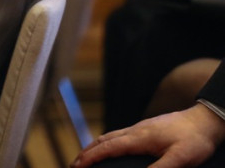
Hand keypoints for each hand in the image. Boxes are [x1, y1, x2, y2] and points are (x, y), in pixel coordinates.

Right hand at [72, 103, 224, 167]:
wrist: (206, 119)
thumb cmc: (196, 139)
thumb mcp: (181, 158)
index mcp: (139, 138)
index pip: (108, 148)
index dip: (90, 158)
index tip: (76, 166)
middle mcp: (136, 130)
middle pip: (104, 140)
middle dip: (87, 152)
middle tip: (75, 163)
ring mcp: (141, 127)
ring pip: (112, 136)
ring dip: (96, 146)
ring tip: (88, 155)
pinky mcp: (148, 127)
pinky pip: (121, 134)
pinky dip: (108, 142)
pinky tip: (113, 146)